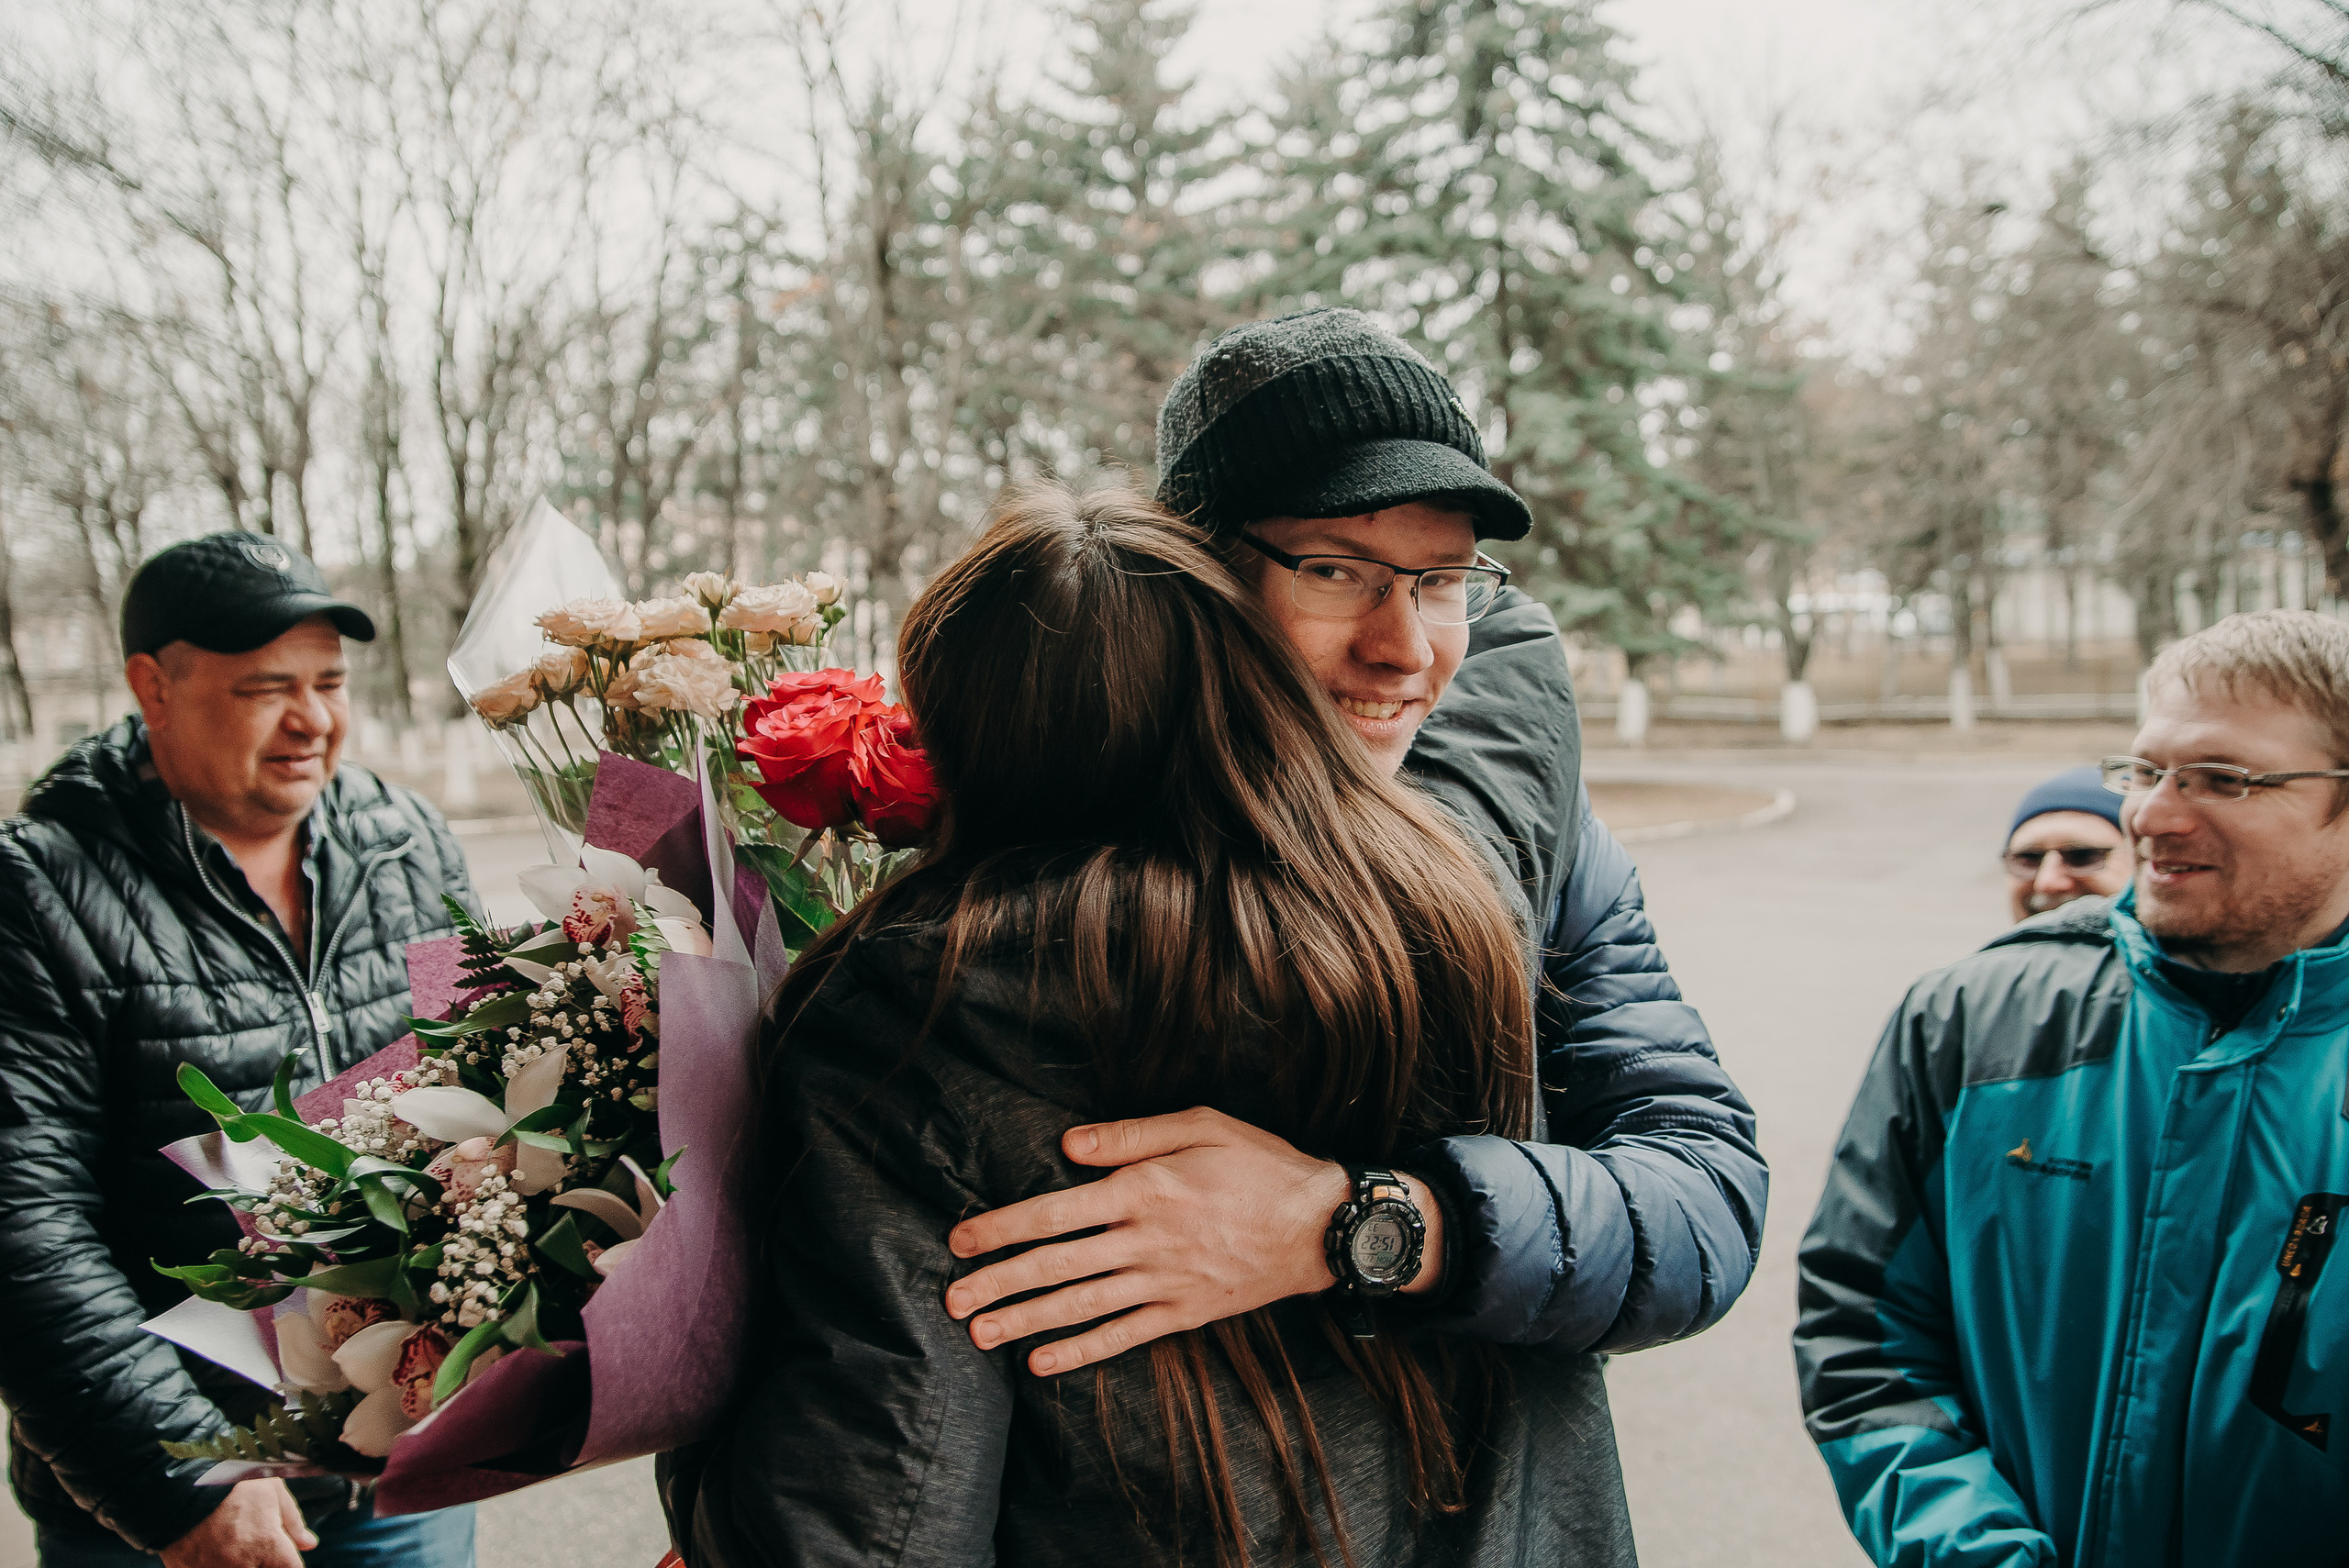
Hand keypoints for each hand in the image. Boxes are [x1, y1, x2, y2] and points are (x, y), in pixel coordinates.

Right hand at [160, 1478, 316, 1567]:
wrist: (179, 1490)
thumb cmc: (230, 1486)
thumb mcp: (271, 1492)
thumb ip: (293, 1521)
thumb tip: (309, 1544)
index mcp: (269, 1546)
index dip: (287, 1560)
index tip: (281, 1551)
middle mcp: (245, 1566)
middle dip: (264, 1560)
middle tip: (252, 1540)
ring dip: (241, 1561)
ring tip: (233, 1542)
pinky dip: (217, 1563)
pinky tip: (215, 1549)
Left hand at [943, 1107, 1442, 1375]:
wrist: (1323, 1225)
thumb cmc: (1261, 1164)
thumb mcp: (1201, 1124)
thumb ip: (1130, 1135)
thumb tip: (1067, 1144)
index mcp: (1144, 1188)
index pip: (1055, 1211)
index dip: (1002, 1227)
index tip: (960, 1240)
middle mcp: (1146, 1240)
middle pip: (1056, 1265)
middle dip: (998, 1283)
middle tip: (951, 1300)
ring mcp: (1165, 1283)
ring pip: (1081, 1306)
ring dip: (1025, 1321)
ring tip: (980, 1334)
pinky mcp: (1184, 1314)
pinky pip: (1122, 1336)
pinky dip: (1080, 1351)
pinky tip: (1042, 1363)